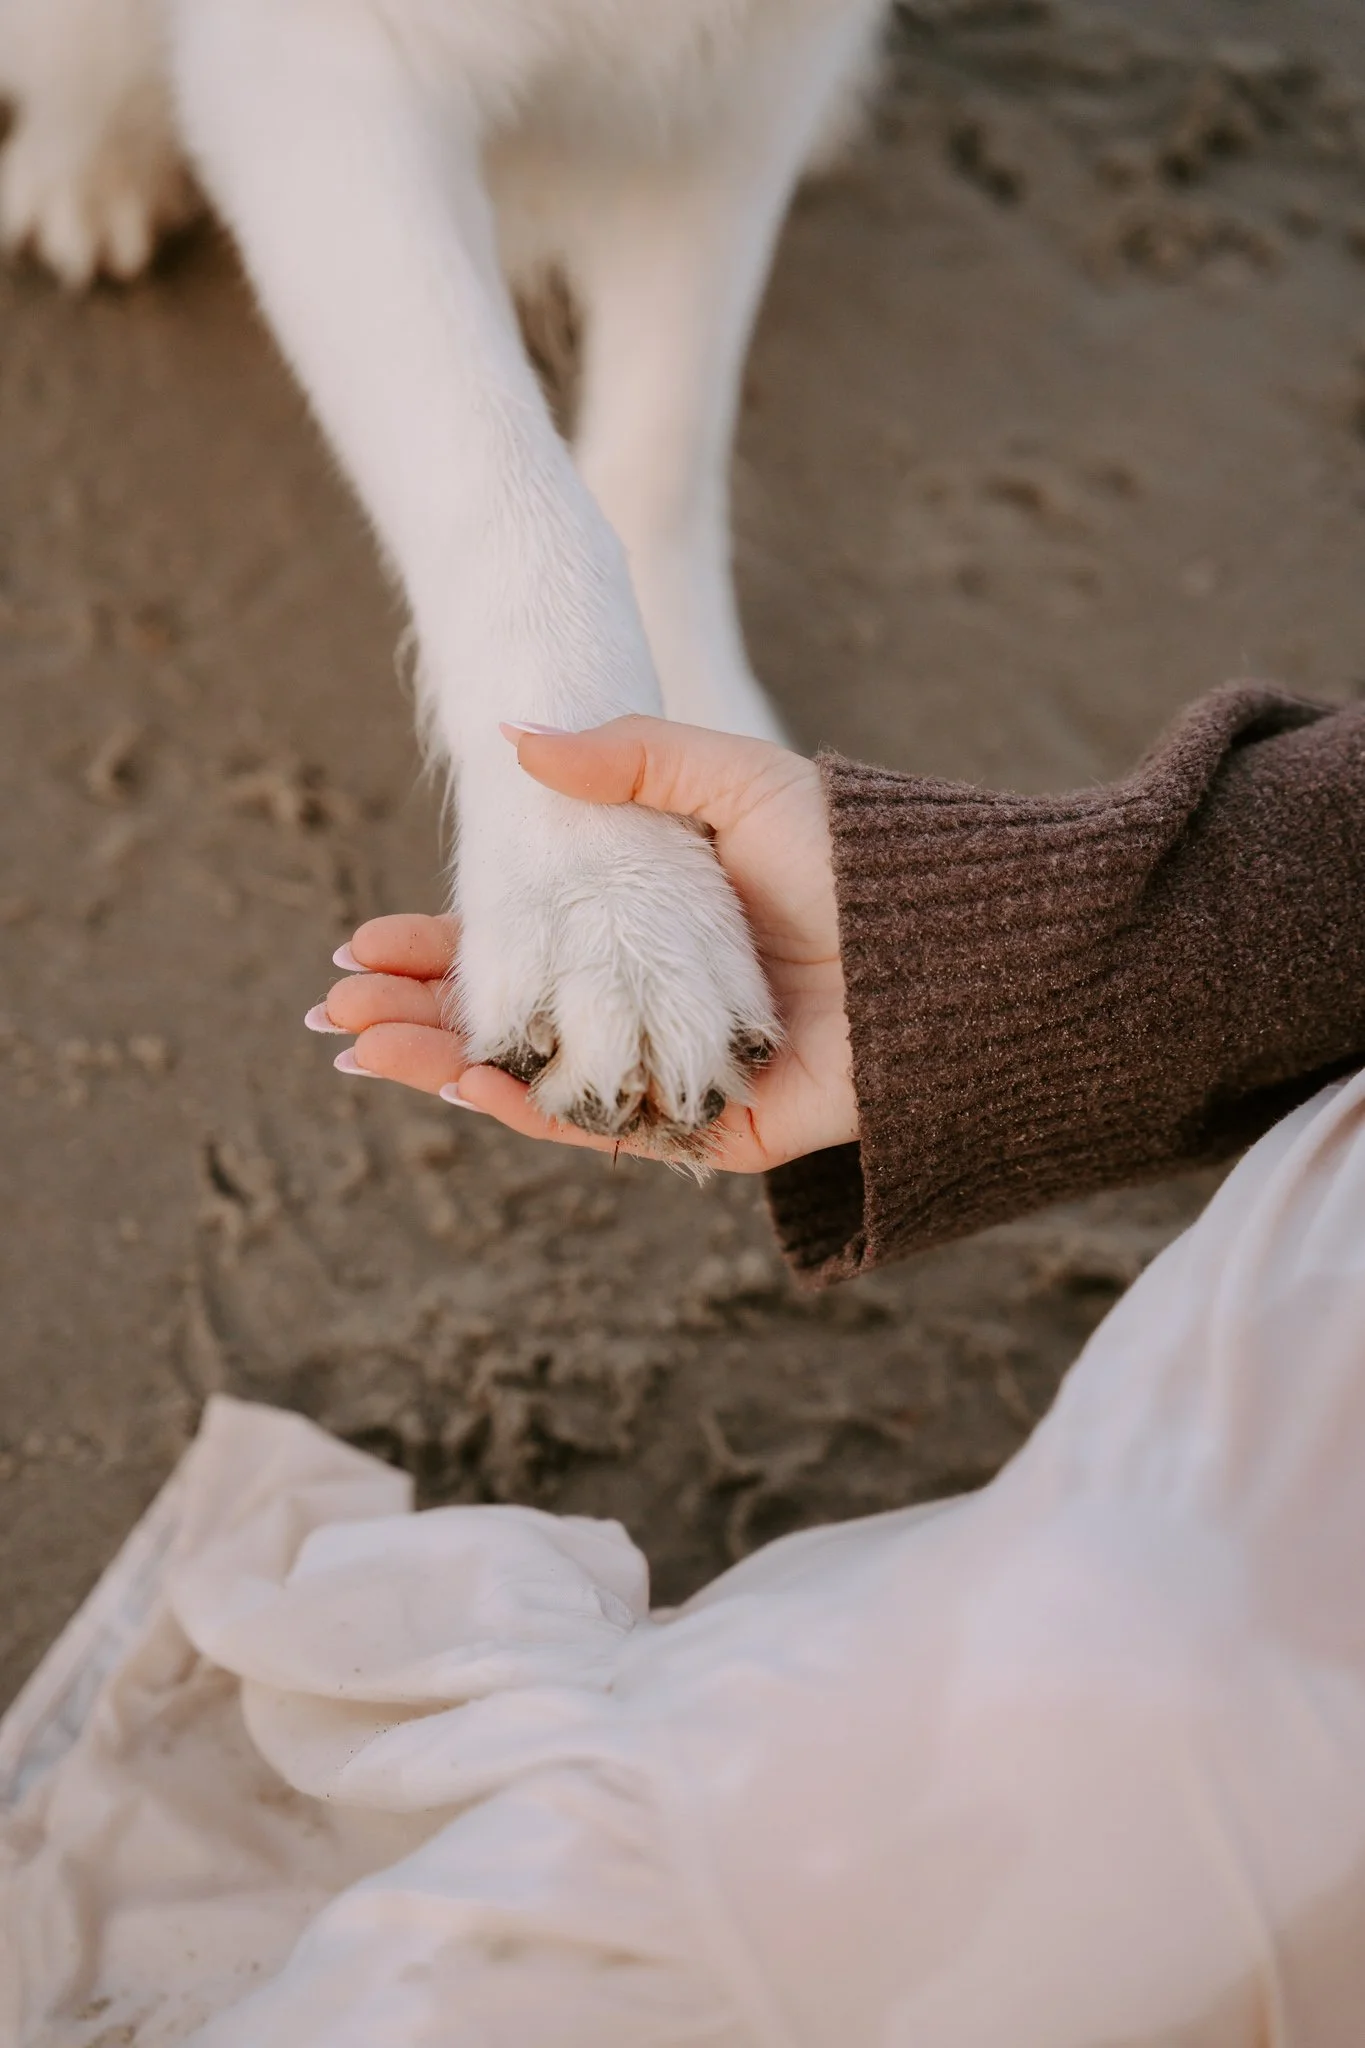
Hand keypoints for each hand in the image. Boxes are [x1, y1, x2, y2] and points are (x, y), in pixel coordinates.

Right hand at [313, 716, 856, 1172]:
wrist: (967, 949)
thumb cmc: (863, 860)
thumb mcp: (735, 784)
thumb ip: (631, 763)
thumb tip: (513, 738)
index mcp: (652, 930)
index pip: (524, 947)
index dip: (440, 947)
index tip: (361, 942)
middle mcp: (653, 1004)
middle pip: (515, 1019)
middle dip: (419, 1015)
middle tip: (332, 1009)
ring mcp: (676, 1070)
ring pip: (539, 1076)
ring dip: (447, 1064)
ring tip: (363, 1047)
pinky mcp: (714, 1128)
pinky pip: (605, 1125)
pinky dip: (529, 1107)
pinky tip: (461, 1081)